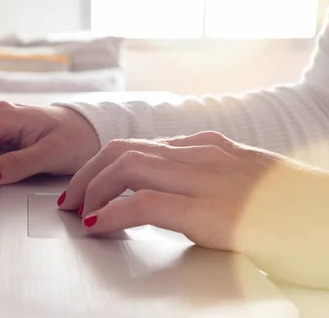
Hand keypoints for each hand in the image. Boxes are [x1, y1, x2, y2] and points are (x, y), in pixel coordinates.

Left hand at [59, 131, 328, 287]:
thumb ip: (204, 180)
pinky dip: (110, 213)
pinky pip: (142, 204)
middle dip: (87, 173)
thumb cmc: (290, 208)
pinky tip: (97, 225)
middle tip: (69, 197)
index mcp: (206, 147)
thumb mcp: (241, 181)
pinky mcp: (208, 210)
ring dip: (91, 189)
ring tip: (78, 211)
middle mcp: (200, 155)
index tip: (86, 183)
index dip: (102, 164)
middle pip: (122, 151)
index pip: (138, 145)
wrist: (328, 221)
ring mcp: (204, 179)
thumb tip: (170, 196)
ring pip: (125, 167)